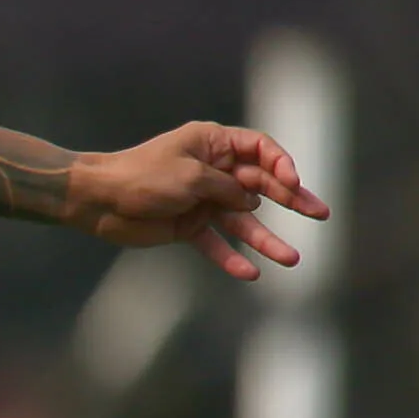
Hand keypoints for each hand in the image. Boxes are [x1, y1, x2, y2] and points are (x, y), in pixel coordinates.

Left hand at [67, 122, 328, 279]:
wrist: (98, 200)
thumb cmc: (141, 177)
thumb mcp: (191, 176)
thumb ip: (226, 188)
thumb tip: (251, 200)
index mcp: (213, 144)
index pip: (260, 149)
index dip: (281, 164)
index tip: (292, 182)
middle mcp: (212, 171)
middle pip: (261, 185)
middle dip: (291, 199)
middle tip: (320, 213)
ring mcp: (202, 200)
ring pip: (242, 221)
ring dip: (267, 240)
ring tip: (293, 259)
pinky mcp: (188, 226)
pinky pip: (216, 243)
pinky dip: (231, 257)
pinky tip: (250, 273)